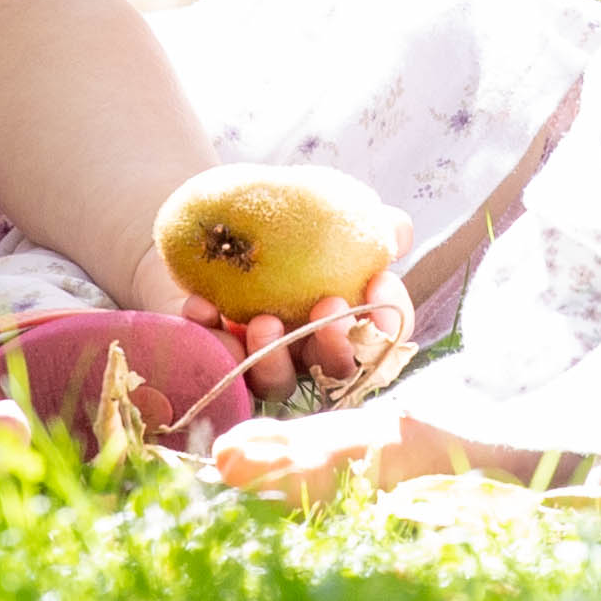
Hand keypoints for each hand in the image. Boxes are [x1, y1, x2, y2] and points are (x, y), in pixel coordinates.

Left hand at [129, 245, 419, 405]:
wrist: (224, 232)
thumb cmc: (293, 232)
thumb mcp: (334, 218)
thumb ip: (372, 226)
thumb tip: (397, 232)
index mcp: (347, 322)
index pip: (382, 336)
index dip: (388, 317)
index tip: (378, 284)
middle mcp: (310, 352)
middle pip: (335, 369)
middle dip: (337, 344)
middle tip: (329, 306)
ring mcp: (266, 362)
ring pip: (278, 382)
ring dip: (273, 357)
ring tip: (262, 322)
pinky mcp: (221, 364)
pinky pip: (216, 364)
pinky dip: (210, 338)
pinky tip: (202, 304)